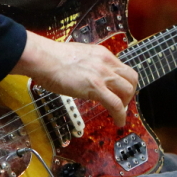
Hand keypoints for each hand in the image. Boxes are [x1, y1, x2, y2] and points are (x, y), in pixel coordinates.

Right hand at [12, 33, 137, 126]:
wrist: (45, 58)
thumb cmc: (53, 57)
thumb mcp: (79, 55)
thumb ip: (88, 63)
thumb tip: (87, 73)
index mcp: (102, 54)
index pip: (122, 68)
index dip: (124, 82)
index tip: (120, 92)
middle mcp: (106, 62)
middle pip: (131, 78)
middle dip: (129, 92)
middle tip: (122, 102)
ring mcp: (102, 75)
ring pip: (127, 90)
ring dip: (126, 103)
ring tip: (119, 112)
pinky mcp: (95, 87)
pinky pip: (116, 104)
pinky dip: (120, 115)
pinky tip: (118, 122)